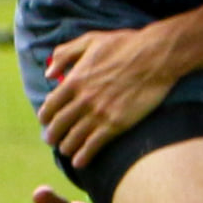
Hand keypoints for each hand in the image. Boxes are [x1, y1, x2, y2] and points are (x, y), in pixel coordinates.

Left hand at [38, 26, 180, 166]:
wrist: (157, 56)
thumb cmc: (127, 45)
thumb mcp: (91, 41)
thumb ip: (65, 54)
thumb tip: (49, 72)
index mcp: (75, 80)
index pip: (50, 105)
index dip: (45, 117)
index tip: (46, 121)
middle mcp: (83, 99)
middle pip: (59, 125)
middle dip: (52, 136)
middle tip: (52, 140)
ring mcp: (99, 113)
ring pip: (73, 138)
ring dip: (66, 147)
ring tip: (67, 150)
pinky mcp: (116, 124)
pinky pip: (93, 145)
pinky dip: (83, 156)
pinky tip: (80, 162)